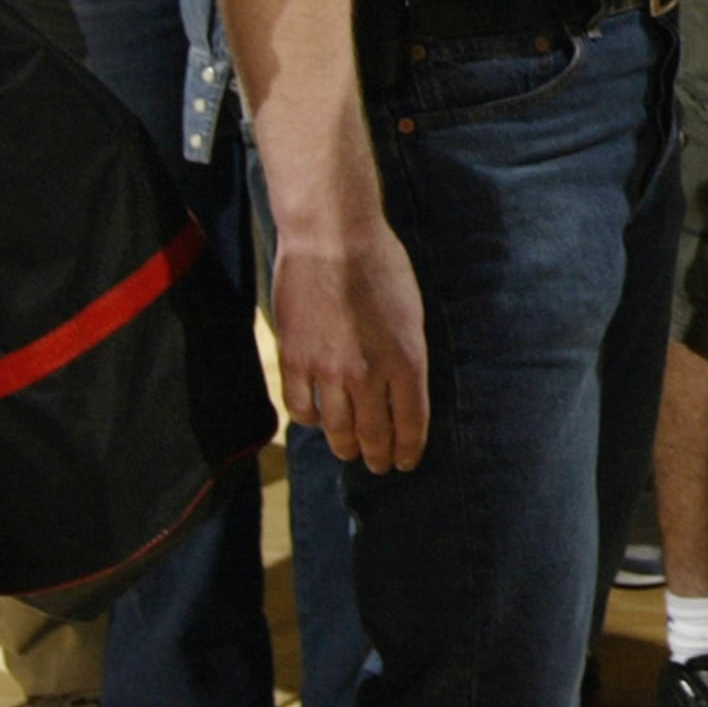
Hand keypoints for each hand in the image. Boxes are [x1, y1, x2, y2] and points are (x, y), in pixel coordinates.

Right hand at [271, 212, 432, 471]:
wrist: (332, 240)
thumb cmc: (381, 267)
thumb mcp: (412, 313)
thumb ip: (407, 356)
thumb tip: (402, 389)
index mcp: (407, 359)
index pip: (412, 422)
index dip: (410, 448)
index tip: (407, 462)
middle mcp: (368, 373)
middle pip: (374, 432)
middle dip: (379, 455)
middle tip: (381, 466)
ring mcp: (328, 370)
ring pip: (336, 428)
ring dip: (345, 447)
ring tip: (349, 453)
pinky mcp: (294, 360)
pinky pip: (301, 406)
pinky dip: (311, 420)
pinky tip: (318, 420)